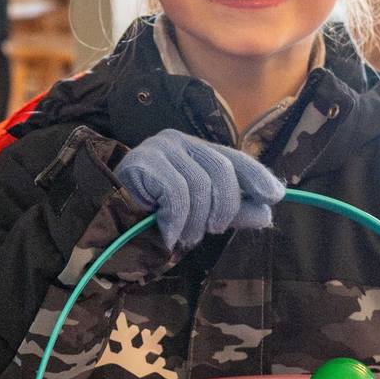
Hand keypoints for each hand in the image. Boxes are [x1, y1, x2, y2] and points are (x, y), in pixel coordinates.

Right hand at [114, 129, 285, 250]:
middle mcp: (178, 141)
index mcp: (195, 151)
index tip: (275, 195)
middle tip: (212, 231)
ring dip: (196, 221)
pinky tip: (167, 232)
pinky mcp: (142, 162)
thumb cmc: (152, 219)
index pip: (234, 157)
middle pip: (222, 169)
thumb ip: (233, 213)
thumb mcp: (201, 216)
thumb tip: (268, 214)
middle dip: (224, 207)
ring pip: (199, 185)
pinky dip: (176, 221)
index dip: (257, 175)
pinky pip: (177, 194)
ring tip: (183, 236)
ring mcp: (158, 148)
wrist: (104, 224)